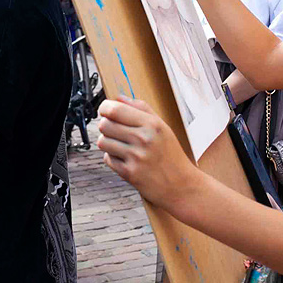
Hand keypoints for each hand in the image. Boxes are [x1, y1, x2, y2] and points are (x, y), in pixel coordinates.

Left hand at [97, 96, 198, 210]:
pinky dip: (113, 158)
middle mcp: (143, 139)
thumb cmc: (171, 155)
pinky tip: (125, 158)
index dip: (105, 108)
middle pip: (105, 124)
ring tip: (121, 145)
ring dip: (108, 142)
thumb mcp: (162, 127)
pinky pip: (107, 158)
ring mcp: (135, 157)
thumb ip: (141, 109)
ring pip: (102, 141)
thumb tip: (119, 97)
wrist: (181, 185)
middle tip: (115, 129)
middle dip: (106, 125)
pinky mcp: (129, 173)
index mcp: (152, 124)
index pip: (114, 109)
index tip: (106, 110)